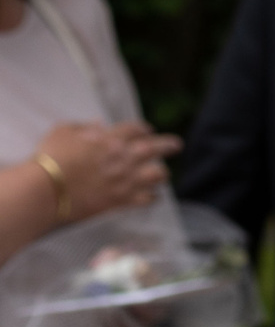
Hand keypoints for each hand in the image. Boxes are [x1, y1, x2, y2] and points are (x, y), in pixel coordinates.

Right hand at [35, 122, 179, 220]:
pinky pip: (146, 200)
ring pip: (157, 175)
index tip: (148, 131)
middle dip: (169, 145)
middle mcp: (124, 158)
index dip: (144, 129)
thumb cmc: (49, 159)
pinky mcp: (120, 201)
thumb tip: (96, 125)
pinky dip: (152, 198)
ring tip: (163, 174)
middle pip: (157, 148)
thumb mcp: (62, 132)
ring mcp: (125, 180)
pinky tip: (154, 198)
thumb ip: (81, 127)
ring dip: (161, 174)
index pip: (136, 129)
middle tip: (176, 145)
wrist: (45, 190)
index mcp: (111, 139)